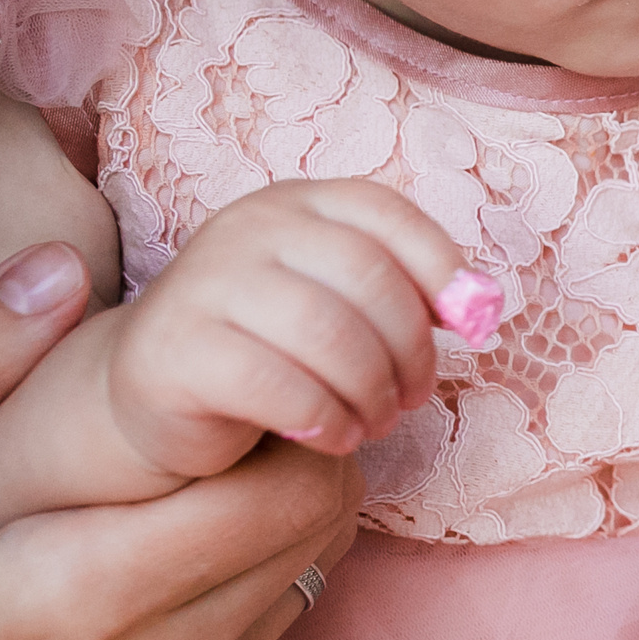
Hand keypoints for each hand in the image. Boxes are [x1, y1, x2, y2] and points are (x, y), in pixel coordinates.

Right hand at [0, 243, 360, 639]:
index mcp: (82, 598)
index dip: (289, 411)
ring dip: (290, 501)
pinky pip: (273, 617)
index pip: (284, 489)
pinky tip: (197, 514)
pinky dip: (265, 556)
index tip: (242, 361)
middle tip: (240, 386)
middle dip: (304, 443)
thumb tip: (59, 269)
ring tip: (219, 445)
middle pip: (316, 525)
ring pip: (311, 571)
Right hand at [108, 179, 471, 476]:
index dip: (440, 269)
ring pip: (328, 332)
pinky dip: (326, 419)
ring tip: (375, 421)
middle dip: (410, 349)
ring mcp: (203, 282)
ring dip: (372, 391)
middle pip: (368, 276)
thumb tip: (480, 305)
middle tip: (412, 398)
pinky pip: (279, 385)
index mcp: (296, 203)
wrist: (158, 392)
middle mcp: (246, 228)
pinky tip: (333, 436)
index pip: (386, 214)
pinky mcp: (175, 348)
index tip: (466, 327)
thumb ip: (404, 289)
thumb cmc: (275, 347)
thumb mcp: (341, 301)